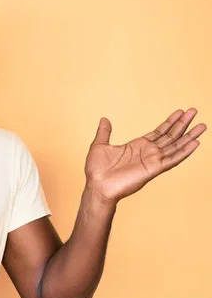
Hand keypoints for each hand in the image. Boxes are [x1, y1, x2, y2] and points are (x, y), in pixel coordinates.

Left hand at [84, 108, 205, 204]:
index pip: (159, 132)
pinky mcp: (153, 169)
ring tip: (202, 126)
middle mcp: (148, 153)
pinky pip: (172, 159)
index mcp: (137, 146)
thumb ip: (105, 132)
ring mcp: (152, 161)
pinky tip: (195, 143)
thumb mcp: (99, 145)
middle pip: (170, 136)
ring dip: (189, 136)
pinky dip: (184, 152)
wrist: (96, 186)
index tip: (181, 112)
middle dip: (183, 124)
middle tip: (195, 112)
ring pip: (175, 146)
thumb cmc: (97, 170)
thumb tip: (104, 119)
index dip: (170, 122)